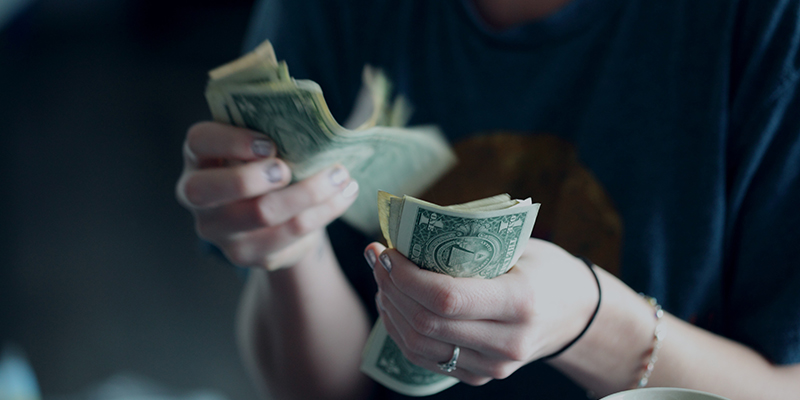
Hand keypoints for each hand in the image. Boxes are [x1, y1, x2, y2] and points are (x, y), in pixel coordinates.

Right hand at [176, 122, 358, 268]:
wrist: (276, 214)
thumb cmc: (267, 164)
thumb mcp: (262, 144)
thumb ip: (272, 129)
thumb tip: (313, 121)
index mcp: (199, 157)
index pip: (199, 142)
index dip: (230, 141)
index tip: (269, 144)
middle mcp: (198, 197)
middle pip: (210, 190)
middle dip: (253, 177)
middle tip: (288, 169)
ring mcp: (220, 231)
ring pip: (261, 214)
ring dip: (308, 193)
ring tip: (340, 176)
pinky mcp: (248, 254)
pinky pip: (290, 235)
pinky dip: (324, 212)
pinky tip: (344, 195)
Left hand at [366, 238, 598, 384]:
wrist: (576, 314)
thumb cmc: (544, 268)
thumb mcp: (519, 246)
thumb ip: (470, 243)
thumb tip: (408, 230)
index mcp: (520, 302)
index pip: (447, 298)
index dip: (406, 277)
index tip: (387, 251)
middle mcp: (507, 342)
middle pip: (426, 323)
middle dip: (391, 287)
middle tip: (376, 257)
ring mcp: (493, 366)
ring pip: (419, 345)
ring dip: (390, 309)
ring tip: (382, 278)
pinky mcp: (480, 376)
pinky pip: (426, 358)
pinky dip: (401, 330)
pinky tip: (394, 303)